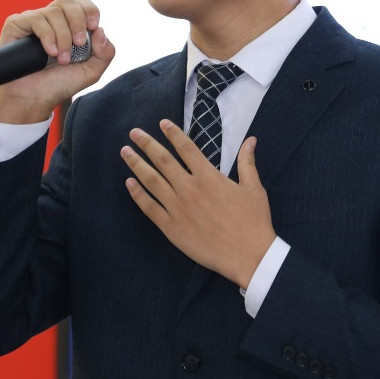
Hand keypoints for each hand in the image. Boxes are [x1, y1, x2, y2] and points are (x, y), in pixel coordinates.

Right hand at [0, 0, 115, 122]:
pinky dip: (48, 36)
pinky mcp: (16, 25)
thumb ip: (105, 53)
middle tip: (79, 43)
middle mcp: (50, 20)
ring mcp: (33, 21)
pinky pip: (36, 19)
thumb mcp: (91, 72)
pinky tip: (49, 52)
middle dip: (78, 21)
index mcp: (68, 26)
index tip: (93, 26)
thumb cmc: (58, 84)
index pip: (81, 4)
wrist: (33, 99)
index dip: (90, 10)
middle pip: (67, 2)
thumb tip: (101, 30)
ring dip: (63, 37)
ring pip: (54, 12)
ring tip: (62, 59)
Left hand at [121, 121, 275, 288]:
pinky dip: (138, 195)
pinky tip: (129, 184)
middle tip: (133, 133)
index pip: (186, 148)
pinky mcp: (172, 228)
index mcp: (209, 177)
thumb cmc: (254, 221)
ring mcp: (178, 209)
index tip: (161, 123)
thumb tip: (251, 140)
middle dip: (146, 144)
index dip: (173, 134)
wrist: (248, 255)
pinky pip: (150, 208)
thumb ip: (247, 162)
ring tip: (125, 152)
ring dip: (136, 164)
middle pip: (163, 160)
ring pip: (151, 181)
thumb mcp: (254, 188)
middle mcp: (190, 189)